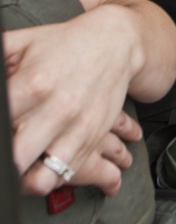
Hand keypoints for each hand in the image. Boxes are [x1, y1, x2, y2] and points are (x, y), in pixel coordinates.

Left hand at [6, 8, 145, 197]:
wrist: (116, 44)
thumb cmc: (65, 44)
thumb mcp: (24, 42)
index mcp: (34, 84)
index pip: (1, 125)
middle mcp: (57, 110)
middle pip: (16, 157)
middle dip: (5, 161)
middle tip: (1, 155)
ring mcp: (77, 128)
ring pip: (43, 178)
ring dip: (23, 181)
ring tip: (15, 172)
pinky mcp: (91, 139)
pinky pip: (64, 175)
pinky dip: (47, 178)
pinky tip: (36, 165)